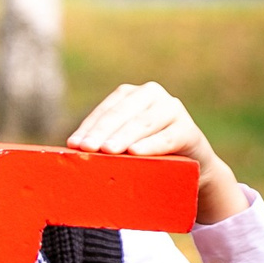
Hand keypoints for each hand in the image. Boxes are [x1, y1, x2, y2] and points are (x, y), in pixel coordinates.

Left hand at [65, 81, 247, 224]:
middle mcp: (152, 94)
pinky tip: (136, 152)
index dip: (88, 127)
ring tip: (107, 152)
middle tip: (86, 149)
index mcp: (131, 94)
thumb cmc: (147, 154)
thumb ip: (104, 140)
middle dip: (102, 132)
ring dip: (123, 138)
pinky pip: (167, 137)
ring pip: (143, 123)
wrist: (190, 168)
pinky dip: (151, 145)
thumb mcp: (125, 143)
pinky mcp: (188, 129)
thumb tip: (73, 151)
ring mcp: (172, 109)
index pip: (106, 109)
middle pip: (122, 114)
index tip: (74, 145)